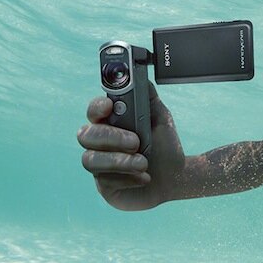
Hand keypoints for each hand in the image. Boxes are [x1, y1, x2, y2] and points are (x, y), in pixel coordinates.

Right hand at [77, 85, 185, 210]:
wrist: (176, 177)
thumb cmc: (164, 146)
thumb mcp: (161, 119)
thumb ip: (149, 97)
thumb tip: (140, 76)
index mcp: (111, 123)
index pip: (93, 111)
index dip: (96, 107)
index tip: (110, 105)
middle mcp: (100, 144)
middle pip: (86, 135)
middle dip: (112, 138)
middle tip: (137, 142)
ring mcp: (100, 166)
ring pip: (90, 160)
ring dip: (119, 161)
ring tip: (144, 163)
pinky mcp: (105, 186)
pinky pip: (104, 181)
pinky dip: (127, 178)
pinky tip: (144, 177)